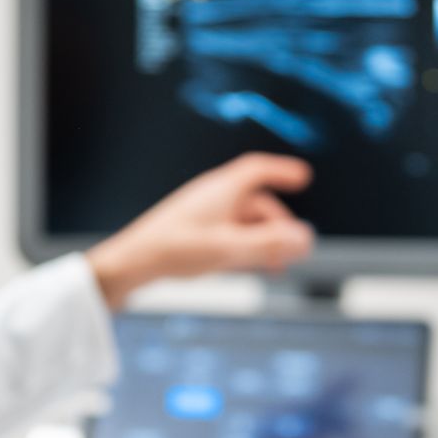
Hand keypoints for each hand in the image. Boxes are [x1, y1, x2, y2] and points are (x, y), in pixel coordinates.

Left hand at [85, 153, 315, 307]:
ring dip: (263, 240)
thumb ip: (269, 245)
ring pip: (243, 222)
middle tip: (295, 249)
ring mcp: (202, 215)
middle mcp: (213, 198)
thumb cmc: (174, 250)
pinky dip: (245, 247)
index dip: (283, 171)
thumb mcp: (228, 249)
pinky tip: (249, 267)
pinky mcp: (192, 233)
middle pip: (255, 202)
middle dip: (278, 225)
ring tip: (275, 265)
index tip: (304, 177)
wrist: (131, 264)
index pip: (258, 169)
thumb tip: (306, 238)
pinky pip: (228, 234)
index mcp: (222, 190)